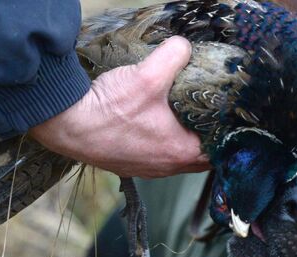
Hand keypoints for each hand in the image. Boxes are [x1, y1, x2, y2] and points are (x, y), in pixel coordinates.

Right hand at [30, 36, 209, 178]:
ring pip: (177, 156)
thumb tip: (184, 47)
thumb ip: (175, 55)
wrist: (68, 126)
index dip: (227, 132)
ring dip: (183, 140)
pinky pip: (155, 156)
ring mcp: (148, 168)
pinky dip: (161, 143)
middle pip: (201, 155)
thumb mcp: (148, 74)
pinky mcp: (130, 164)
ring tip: (183, 118)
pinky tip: (154, 125)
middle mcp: (167, 167)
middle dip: (207, 136)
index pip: (220, 149)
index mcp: (182, 151)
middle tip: (208, 115)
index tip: (227, 117)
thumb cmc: (109, 109)